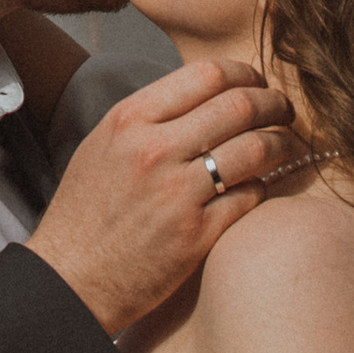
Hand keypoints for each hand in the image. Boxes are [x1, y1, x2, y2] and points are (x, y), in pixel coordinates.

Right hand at [28, 57, 301, 339]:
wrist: (69, 279)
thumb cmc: (85, 213)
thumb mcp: (104, 145)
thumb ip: (151, 118)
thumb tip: (208, 95)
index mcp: (129, 120)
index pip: (206, 74)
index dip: (244, 73)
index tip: (257, 82)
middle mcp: (154, 151)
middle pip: (239, 105)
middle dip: (274, 103)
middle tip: (284, 110)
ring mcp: (177, 194)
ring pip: (255, 149)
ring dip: (280, 143)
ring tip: (284, 146)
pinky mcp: (196, 235)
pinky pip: (251, 196)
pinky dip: (263, 187)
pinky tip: (260, 186)